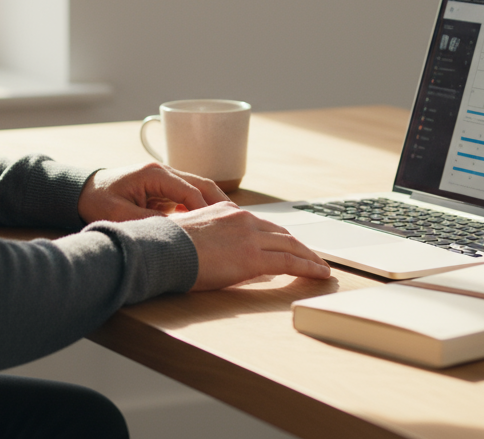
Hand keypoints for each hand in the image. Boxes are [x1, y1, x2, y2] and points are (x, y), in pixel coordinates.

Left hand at [79, 162, 231, 222]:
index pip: (190, 192)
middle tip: (239, 223)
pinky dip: (202, 207)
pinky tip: (211, 223)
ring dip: (215, 204)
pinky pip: (189, 195)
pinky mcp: (164, 188)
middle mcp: (164, 172)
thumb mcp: (119, 214)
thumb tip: (175, 233)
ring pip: (199, 188)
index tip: (219, 229)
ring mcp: (165, 178)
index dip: (205, 211)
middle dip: (221, 203)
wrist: (83, 190)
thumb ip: (147, 222)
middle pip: (202, 184)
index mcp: (154, 174)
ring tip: (232, 223)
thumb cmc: (97, 200)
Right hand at [170, 202, 331, 289]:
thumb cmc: (166, 246)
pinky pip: (290, 262)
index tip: (286, 243)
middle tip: (313, 256)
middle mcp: (242, 219)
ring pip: (291, 245)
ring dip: (309, 257)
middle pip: (280, 232)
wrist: (162, 250)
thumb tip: (213, 250)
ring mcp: (250, 236)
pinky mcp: (254, 257)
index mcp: (226, 210)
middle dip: (299, 245)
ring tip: (321, 267)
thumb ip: (207, 236)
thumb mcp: (189, 232)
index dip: (277, 235)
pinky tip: (319, 273)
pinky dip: (309, 267)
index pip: (260, 223)